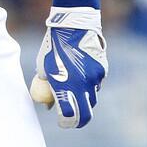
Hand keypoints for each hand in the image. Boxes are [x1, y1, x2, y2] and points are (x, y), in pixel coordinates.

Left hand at [30, 6, 107, 128]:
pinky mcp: (103, 71)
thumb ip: (46, 88)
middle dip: (78, 119)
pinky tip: (80, 73)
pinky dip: (89, 86)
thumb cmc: (54, 46)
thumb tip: (49, 106)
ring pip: (92, 99)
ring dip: (83, 100)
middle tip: (70, 119)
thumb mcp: (43, 67)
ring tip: (72, 88)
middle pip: (85, 113)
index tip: (61, 121)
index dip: (65, 122)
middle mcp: (83, 83)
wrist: (74, 25)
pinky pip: (96, 85)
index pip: (69, 114)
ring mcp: (95, 78)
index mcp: (64, 82)